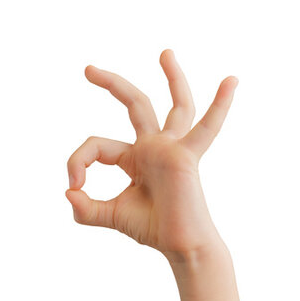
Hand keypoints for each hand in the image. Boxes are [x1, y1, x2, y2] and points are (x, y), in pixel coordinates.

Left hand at [66, 49, 237, 256]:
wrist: (179, 247)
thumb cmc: (152, 230)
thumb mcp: (109, 215)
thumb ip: (86, 208)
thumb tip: (68, 192)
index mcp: (136, 157)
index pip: (97, 145)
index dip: (78, 161)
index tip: (75, 185)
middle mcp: (155, 147)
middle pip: (135, 104)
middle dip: (112, 84)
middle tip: (88, 69)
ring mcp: (173, 148)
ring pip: (176, 105)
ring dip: (172, 77)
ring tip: (164, 53)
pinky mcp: (187, 156)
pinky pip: (207, 127)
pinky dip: (220, 105)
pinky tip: (231, 81)